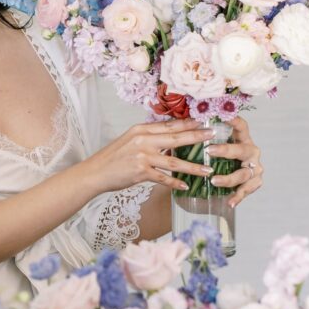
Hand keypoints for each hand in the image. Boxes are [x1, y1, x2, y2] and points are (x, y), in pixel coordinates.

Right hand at [88, 118, 216, 194]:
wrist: (95, 172)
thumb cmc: (112, 158)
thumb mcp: (129, 140)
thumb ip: (148, 137)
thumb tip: (169, 138)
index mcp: (141, 129)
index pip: (169, 124)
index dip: (188, 123)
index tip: (204, 122)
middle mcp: (143, 140)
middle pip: (176, 138)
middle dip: (197, 137)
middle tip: (213, 136)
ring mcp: (142, 156)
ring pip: (174, 160)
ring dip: (193, 166)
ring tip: (208, 169)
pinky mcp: (141, 172)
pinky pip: (163, 177)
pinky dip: (175, 183)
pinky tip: (186, 186)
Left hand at [208, 115, 262, 207]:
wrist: (237, 171)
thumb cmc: (222, 154)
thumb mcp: (216, 142)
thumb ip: (204, 135)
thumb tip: (184, 124)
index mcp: (243, 138)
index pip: (241, 126)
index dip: (233, 120)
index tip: (222, 116)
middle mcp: (251, 151)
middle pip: (242, 150)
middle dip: (226, 150)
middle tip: (209, 151)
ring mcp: (255, 167)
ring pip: (244, 173)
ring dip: (229, 178)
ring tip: (214, 181)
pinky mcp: (255, 181)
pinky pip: (247, 190)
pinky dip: (238, 196)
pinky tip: (230, 202)